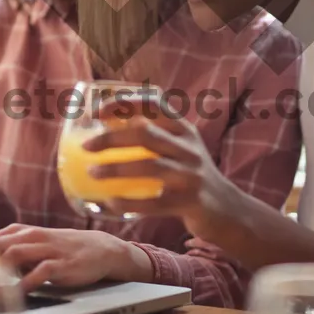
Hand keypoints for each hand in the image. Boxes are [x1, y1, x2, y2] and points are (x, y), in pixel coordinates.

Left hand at [0, 225, 152, 292]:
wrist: (101, 249)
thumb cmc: (63, 248)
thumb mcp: (37, 243)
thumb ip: (13, 249)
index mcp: (24, 233)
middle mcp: (33, 237)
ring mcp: (47, 250)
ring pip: (14, 255)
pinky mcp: (61, 265)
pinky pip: (39, 272)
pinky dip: (25, 283)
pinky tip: (14, 294)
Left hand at [82, 113, 239, 241]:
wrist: (227, 210)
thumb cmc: (192, 177)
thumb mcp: (182, 149)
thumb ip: (156, 138)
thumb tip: (105, 131)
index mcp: (185, 130)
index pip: (155, 105)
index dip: (126, 104)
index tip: (99, 111)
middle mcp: (190, 148)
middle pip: (146, 134)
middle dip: (112, 138)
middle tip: (86, 146)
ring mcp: (192, 175)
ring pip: (149, 166)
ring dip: (116, 169)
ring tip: (92, 173)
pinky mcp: (190, 202)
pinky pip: (153, 202)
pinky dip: (128, 201)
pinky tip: (110, 201)